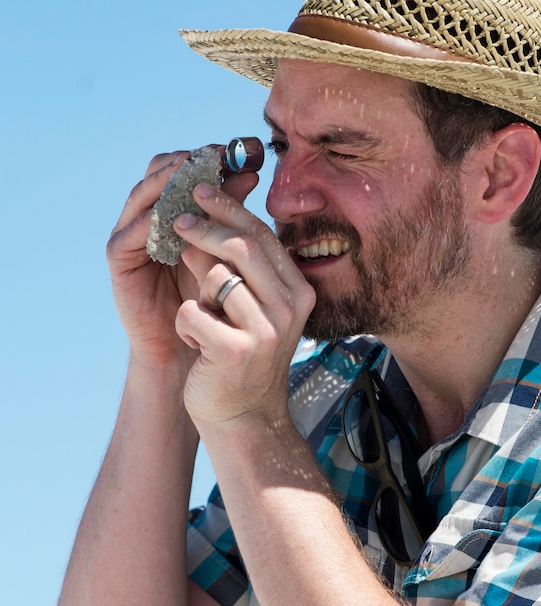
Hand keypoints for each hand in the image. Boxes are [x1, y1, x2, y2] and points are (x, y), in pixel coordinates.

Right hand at [106, 148, 259, 373]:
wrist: (191, 344)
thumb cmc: (213, 296)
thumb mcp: (225, 249)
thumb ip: (232, 213)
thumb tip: (251, 171)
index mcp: (177, 210)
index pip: (186, 169)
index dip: (210, 155)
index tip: (241, 148)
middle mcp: (151, 216)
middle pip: (160, 172)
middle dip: (189, 160)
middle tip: (218, 155)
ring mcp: (132, 235)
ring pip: (144, 194)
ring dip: (169, 180)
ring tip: (194, 171)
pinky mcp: (120, 259)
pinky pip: (131, 232)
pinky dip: (151, 219)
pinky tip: (174, 214)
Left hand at [171, 182, 315, 426]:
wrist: (243, 415)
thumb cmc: (243, 352)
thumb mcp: (253, 306)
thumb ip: (243, 267)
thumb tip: (208, 215)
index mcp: (299, 291)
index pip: (264, 236)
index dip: (230, 209)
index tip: (201, 190)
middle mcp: (290, 308)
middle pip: (242, 248)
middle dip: (204, 227)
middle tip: (177, 219)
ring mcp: (267, 331)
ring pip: (215, 278)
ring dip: (195, 292)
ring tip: (201, 316)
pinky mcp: (236, 351)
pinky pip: (192, 312)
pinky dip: (186, 324)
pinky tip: (197, 343)